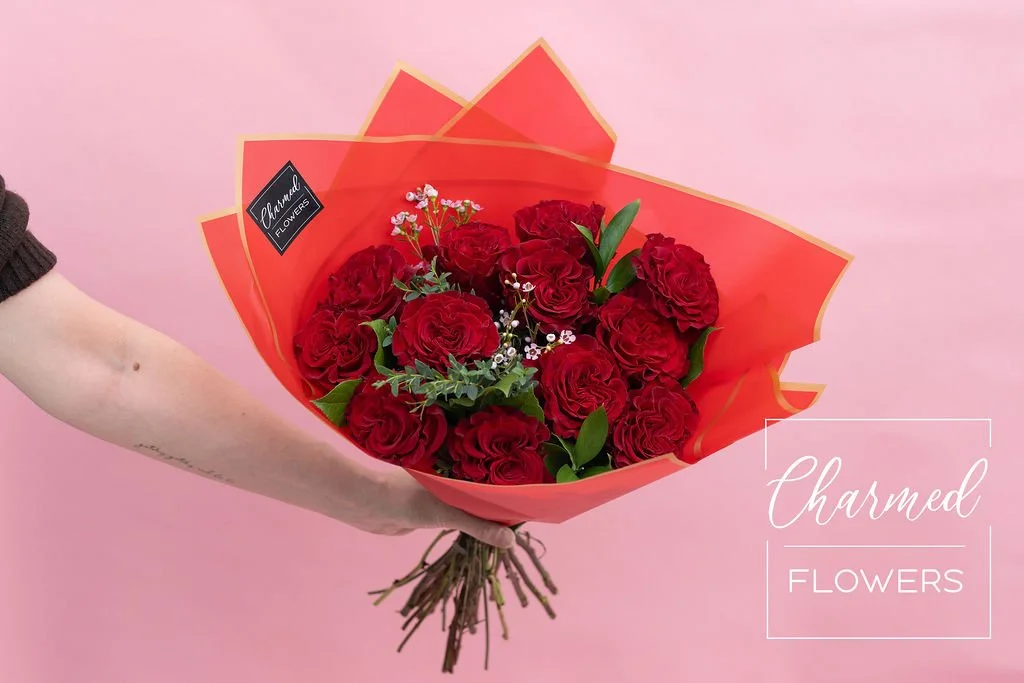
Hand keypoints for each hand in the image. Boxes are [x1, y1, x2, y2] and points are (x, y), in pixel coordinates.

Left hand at [333, 468, 515, 548]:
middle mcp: (456, 476)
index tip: (538, 500)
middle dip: (505, 505)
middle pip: (488, 492)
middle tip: (530, 520)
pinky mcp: (435, 508)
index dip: (515, 488)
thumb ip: (478, 525)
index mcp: (461, 467)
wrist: (365, 506)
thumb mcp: (446, 512)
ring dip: (489, 517)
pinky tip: (486, 532)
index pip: (496, 476)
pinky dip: (473, 524)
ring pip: (475, 505)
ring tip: (514, 530)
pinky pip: (461, 516)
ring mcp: (446, 492)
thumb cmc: (404, 499)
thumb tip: (512, 541)